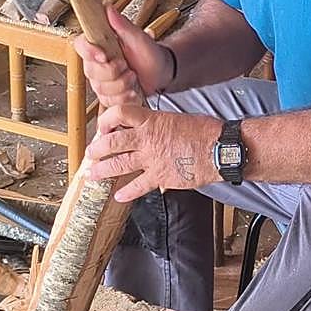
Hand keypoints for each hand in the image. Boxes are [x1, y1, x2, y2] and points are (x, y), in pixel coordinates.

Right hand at [72, 5, 174, 105]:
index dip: (89, 52)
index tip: (104, 56)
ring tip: (134, 77)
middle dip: (113, 73)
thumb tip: (108, 8)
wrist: (160, 72)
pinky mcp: (108, 96)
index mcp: (100, 45)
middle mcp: (96, 63)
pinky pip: (108, 102)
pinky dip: (124, 98)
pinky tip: (133, 91)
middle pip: (91, 72)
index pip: (81, 46)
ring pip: (100, 89)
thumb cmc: (149, 52)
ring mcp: (100, 81)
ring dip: (121, 86)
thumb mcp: (138, 37)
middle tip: (128, 67)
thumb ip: (122, 24)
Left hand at [86, 105, 221, 201]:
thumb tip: (149, 128)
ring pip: (119, 164)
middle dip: (97, 149)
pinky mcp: (161, 177)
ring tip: (93, 175)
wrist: (220, 148)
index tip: (104, 127)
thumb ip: (158, 124)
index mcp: (152, 120)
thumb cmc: (204, 131)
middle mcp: (147, 139)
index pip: (120, 113)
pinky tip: (119, 196)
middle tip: (91, 154)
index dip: (107, 119)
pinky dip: (127, 192)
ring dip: (103, 171)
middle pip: (112, 142)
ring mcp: (152, 159)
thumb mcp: (177, 118)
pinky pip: (138, 186)